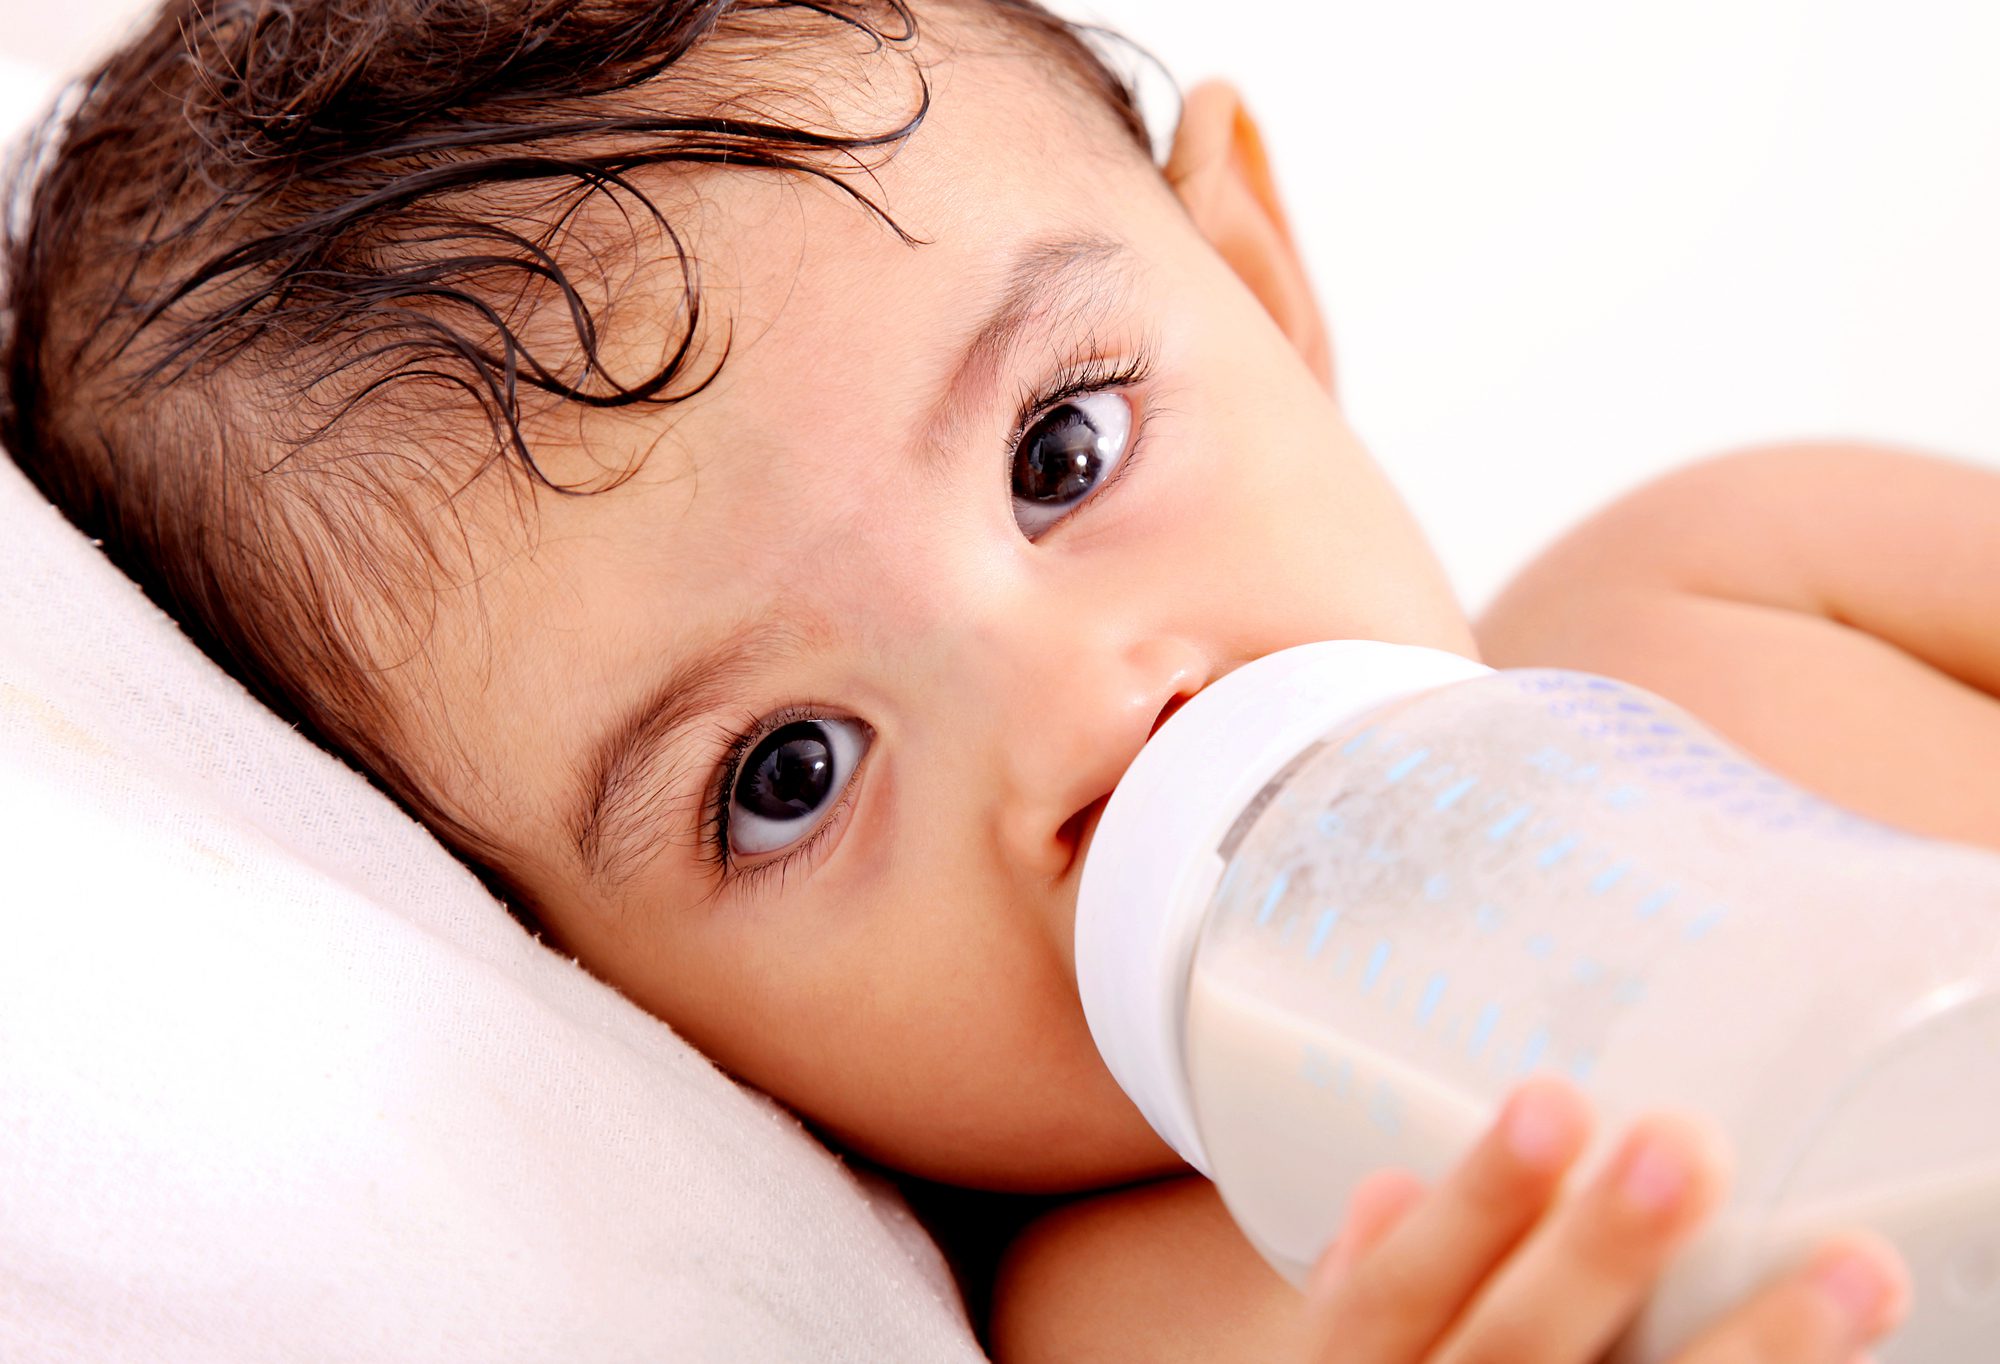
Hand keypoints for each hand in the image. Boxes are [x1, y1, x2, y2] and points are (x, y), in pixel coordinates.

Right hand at [1295, 1076, 1908, 1362]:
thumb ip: (1361, 1296)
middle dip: (1600, 1250)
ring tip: (1848, 1272)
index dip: (1475, 1205)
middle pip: (1514, 1353)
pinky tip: (1835, 1357)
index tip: (1552, 1109)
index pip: (1396, 1294)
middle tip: (1680, 1154)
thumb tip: (1394, 1190)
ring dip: (1752, 1350)